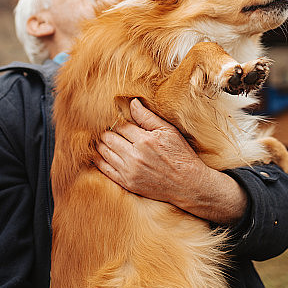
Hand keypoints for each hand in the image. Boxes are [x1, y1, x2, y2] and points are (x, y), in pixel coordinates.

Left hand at [94, 98, 246, 224]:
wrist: (188, 184)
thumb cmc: (180, 155)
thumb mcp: (168, 131)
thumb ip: (147, 117)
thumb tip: (132, 103)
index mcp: (144, 140)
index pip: (120, 126)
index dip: (115, 122)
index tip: (114, 120)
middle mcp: (135, 156)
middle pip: (108, 138)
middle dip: (105, 132)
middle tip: (105, 129)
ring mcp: (130, 171)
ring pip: (104, 153)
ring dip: (100, 144)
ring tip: (101, 140)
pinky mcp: (127, 183)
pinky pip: (105, 170)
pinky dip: (99, 160)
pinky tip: (98, 154)